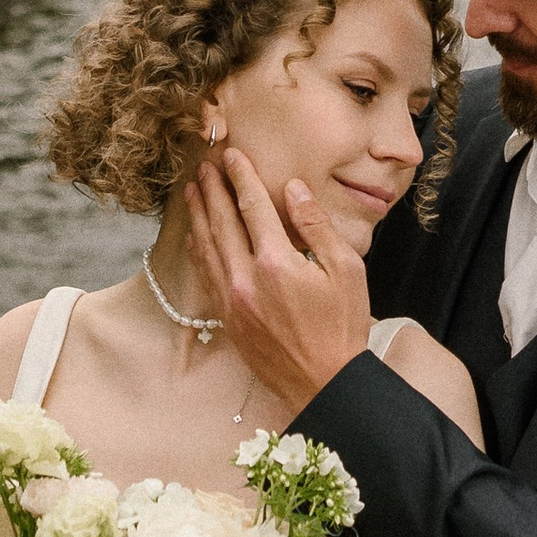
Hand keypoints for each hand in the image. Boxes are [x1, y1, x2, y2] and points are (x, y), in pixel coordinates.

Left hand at [186, 149, 370, 411]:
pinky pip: (206, 275)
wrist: (324, 382)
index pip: (252, 207)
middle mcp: (246, 279)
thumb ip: (316, 226)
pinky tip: (194, 235)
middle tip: (203, 164)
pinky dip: (198, 250)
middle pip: (222, 223)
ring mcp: (232, 301)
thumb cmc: (342, 326)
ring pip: (207, 247)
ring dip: (198, 215)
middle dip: (212, 190)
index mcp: (276, 263)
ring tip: (190, 190)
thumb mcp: (346, 270)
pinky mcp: (228, 319)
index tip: (231, 154)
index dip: (241, 177)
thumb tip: (293, 189)